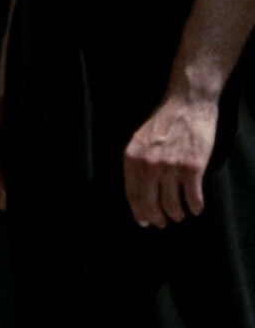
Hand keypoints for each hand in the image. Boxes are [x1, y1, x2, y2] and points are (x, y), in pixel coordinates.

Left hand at [123, 92, 216, 226]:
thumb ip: (138, 163)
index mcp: (132, 158)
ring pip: (172, 205)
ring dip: (177, 214)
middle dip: (157, 218)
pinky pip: (193, 198)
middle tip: (163, 223)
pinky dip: (195, 207)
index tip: (145, 222)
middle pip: (150, 204)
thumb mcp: (139, 140)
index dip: (139, 212)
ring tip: (180, 215)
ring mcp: (170, 167)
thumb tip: (140, 191)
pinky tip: (196, 208)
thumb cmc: (165, 121)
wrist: (187, 104)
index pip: (132, 194)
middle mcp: (148, 165)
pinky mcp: (192, 168)